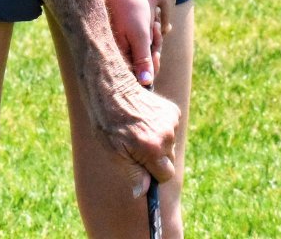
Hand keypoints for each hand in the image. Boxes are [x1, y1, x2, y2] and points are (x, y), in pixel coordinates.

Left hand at [79, 55, 178, 193]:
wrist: (111, 87)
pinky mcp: (173, 110)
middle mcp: (165, 136)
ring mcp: (170, 122)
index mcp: (152, 149)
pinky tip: (145, 117)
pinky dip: (160, 126)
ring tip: (137, 127)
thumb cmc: (108, 121)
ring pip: (169, 144)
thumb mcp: (114, 151)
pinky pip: (170, 128)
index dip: (153, 173)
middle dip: (156, 157)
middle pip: (168, 160)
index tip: (142, 165)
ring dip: (157, 140)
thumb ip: (133, 173)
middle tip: (136, 144)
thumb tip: (143, 193)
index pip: (165, 175)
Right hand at [101, 0, 157, 84]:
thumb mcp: (140, 35)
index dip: (152, 66)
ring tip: (153, 20)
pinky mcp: (121, 32)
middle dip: (154, 48)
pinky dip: (148, 31)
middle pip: (142, 62)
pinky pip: (139, 39)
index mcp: (119, 54)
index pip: (139, 76)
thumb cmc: (128, 7)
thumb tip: (146, 84)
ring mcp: (119, 41)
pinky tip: (151, 19)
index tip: (156, 52)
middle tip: (155, 27)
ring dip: (152, 37)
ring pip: (143, 49)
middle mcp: (117, 50)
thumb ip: (143, 60)